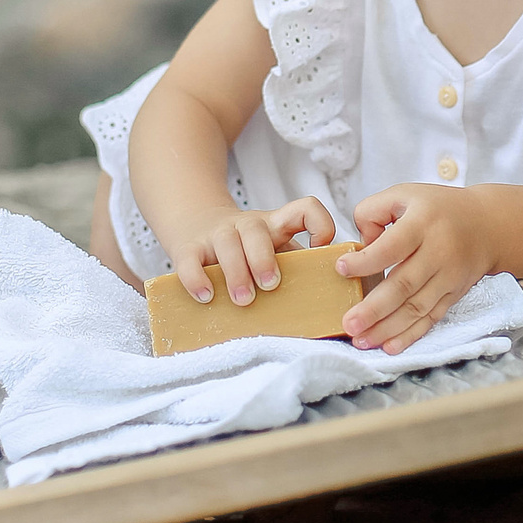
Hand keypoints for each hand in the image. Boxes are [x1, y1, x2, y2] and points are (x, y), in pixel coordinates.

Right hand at [160, 197, 337, 305]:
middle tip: (270, 286)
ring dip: (236, 272)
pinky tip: (206, 297)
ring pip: (226, 241)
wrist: (194, 223)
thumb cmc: (245, 250)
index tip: (320, 250)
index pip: (304, 208)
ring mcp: (216, 234)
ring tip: (244, 300)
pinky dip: (197, 279)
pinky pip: (189, 260)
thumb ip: (296, 271)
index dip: (319, 224)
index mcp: (275, 225)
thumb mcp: (273, 250)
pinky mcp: (188, 247)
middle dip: (264, 259)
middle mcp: (246, 225)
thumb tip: (334, 314)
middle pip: (256, 230)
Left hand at [336, 185, 497, 352]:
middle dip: (374, 308)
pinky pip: (431, 318)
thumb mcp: (404, 194)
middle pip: (405, 284)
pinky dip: (411, 334)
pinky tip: (390, 346)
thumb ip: (373, 212)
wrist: (489, 224)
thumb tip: (359, 246)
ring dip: (388, 328)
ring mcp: (449, 276)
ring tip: (361, 340)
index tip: (341, 269)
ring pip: (417, 307)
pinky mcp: (454, 293)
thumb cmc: (438, 209)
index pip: (392, 246)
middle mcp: (439, 251)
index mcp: (423, 222)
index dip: (366, 260)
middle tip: (349, 324)